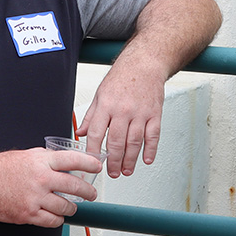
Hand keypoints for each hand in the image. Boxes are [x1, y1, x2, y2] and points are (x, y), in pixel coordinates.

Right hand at [0, 147, 99, 226]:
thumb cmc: (1, 168)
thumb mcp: (28, 155)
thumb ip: (48, 159)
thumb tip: (67, 162)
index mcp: (42, 161)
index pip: (74, 160)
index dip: (89, 163)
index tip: (98, 166)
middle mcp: (42, 179)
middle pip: (75, 186)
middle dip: (88, 191)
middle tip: (92, 193)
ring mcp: (35, 198)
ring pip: (66, 206)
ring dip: (72, 208)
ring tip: (72, 206)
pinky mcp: (28, 214)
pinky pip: (53, 221)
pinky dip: (58, 219)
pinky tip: (57, 215)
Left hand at [76, 59, 165, 177]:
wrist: (145, 63)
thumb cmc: (122, 77)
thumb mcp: (101, 94)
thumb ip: (91, 115)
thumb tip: (80, 132)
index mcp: (106, 105)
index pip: (95, 133)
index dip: (92, 151)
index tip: (91, 162)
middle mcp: (123, 110)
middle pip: (116, 142)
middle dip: (113, 162)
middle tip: (112, 173)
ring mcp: (140, 113)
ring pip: (134, 142)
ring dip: (130, 160)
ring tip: (126, 171)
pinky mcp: (155, 114)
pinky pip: (153, 136)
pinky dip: (150, 150)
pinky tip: (146, 160)